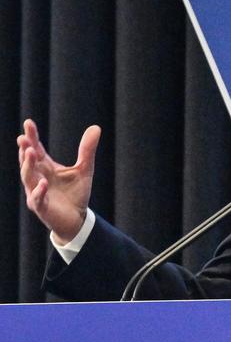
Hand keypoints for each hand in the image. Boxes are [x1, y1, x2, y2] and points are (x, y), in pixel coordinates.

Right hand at [17, 119, 100, 244]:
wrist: (77, 218)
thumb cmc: (76, 193)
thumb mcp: (84, 168)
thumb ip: (87, 150)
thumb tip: (96, 127)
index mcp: (46, 167)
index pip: (36, 149)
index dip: (32, 137)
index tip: (28, 123)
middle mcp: (38, 177)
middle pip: (29, 161)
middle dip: (25, 149)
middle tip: (23, 137)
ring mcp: (37, 192)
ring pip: (28, 177)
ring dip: (28, 165)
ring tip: (29, 152)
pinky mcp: (42, 207)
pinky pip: (37, 198)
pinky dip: (39, 190)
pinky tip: (44, 183)